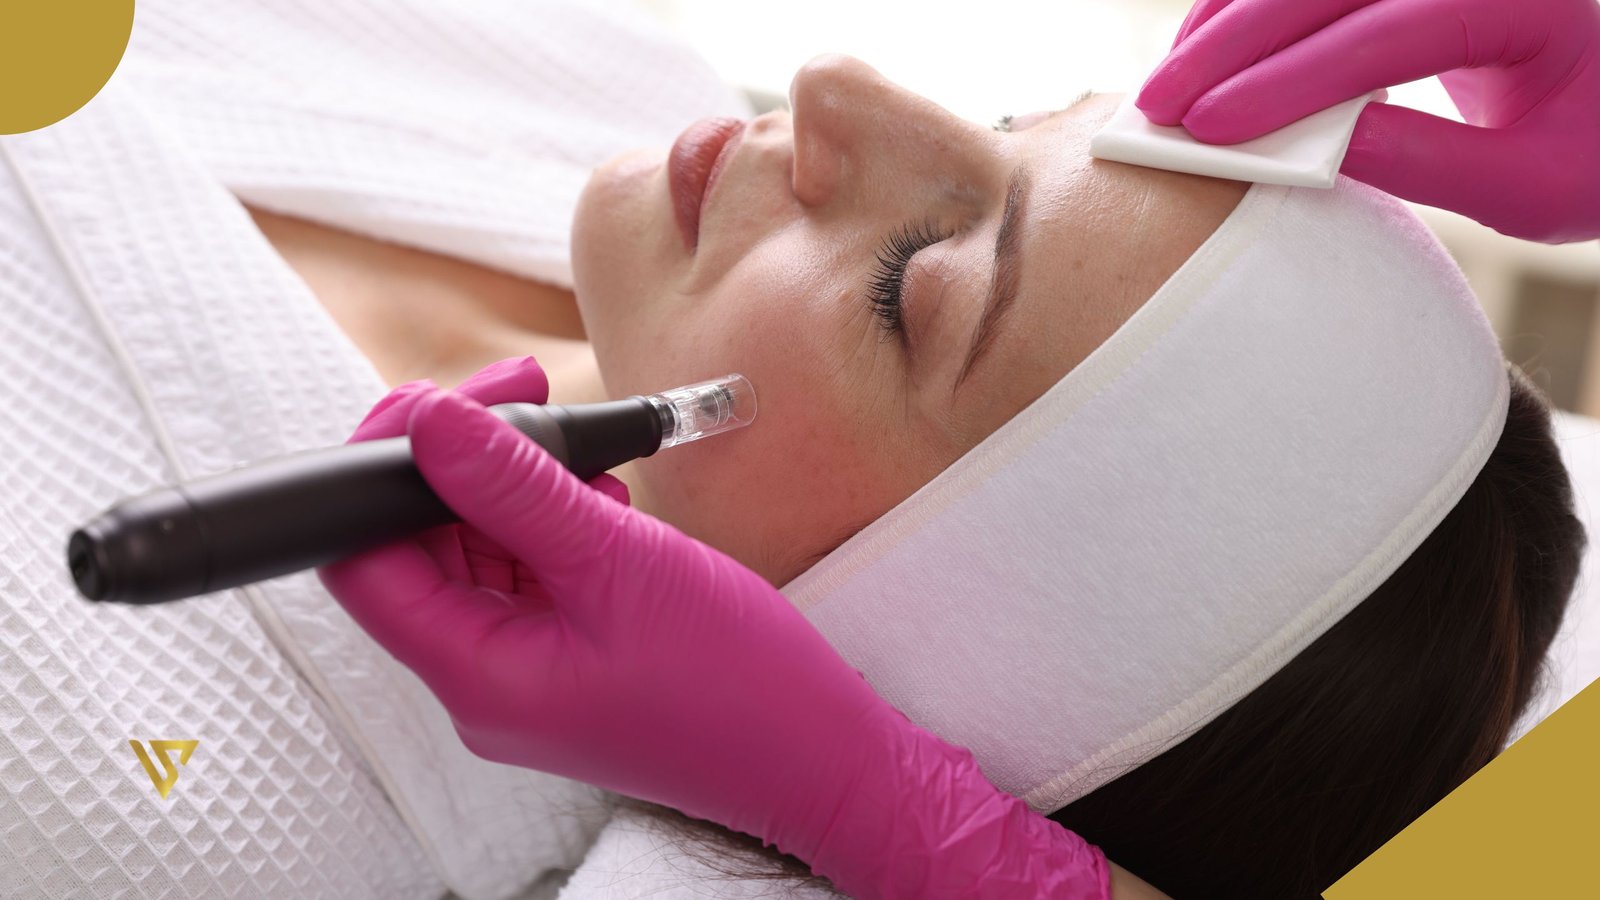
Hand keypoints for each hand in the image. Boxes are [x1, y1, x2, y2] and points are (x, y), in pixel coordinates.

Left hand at [317, 356, 1110, 898]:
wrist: (819, 757)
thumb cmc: (736, 682)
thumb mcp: (619, 561)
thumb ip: (517, 488)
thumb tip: (434, 423)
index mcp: (477, 674)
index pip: (365, 565)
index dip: (379, 475)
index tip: (437, 403)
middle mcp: (486, 683)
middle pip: (419, 554)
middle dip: (460, 466)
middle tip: (522, 396)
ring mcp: (527, 677)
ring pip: (477, 561)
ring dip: (513, 491)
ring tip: (578, 449)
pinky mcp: (567, 665)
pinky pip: (528, 581)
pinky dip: (551, 526)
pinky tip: (599, 496)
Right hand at [1136, 0, 1599, 242]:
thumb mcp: (1533, 186)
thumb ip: (1427, 164)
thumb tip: (1311, 154)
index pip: (1384, 35)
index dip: (1287, 84)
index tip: (1212, 129)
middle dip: (1228, 46)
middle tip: (1156, 107)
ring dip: (1226, 19)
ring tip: (1168, 82)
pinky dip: (1252, 6)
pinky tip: (1209, 46)